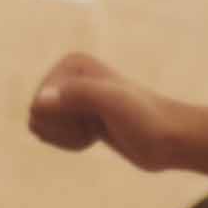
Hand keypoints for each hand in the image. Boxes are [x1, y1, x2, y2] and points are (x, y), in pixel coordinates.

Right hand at [22, 55, 181, 166]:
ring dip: (67, 137)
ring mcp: (72, 97)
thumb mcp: (113, 103)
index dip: (65, 120)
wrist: (170, 139)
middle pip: (38, 115)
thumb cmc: (145, 120)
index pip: (39, 102)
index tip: (95, 117)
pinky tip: (96, 137)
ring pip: (43, 126)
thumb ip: (78, 95)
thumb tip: (39, 102)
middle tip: (97, 125)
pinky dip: (72, 143)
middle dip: (64, 129)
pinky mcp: (78, 117)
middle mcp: (68, 76)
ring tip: (97, 130)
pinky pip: (53, 135)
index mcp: (72, 64)